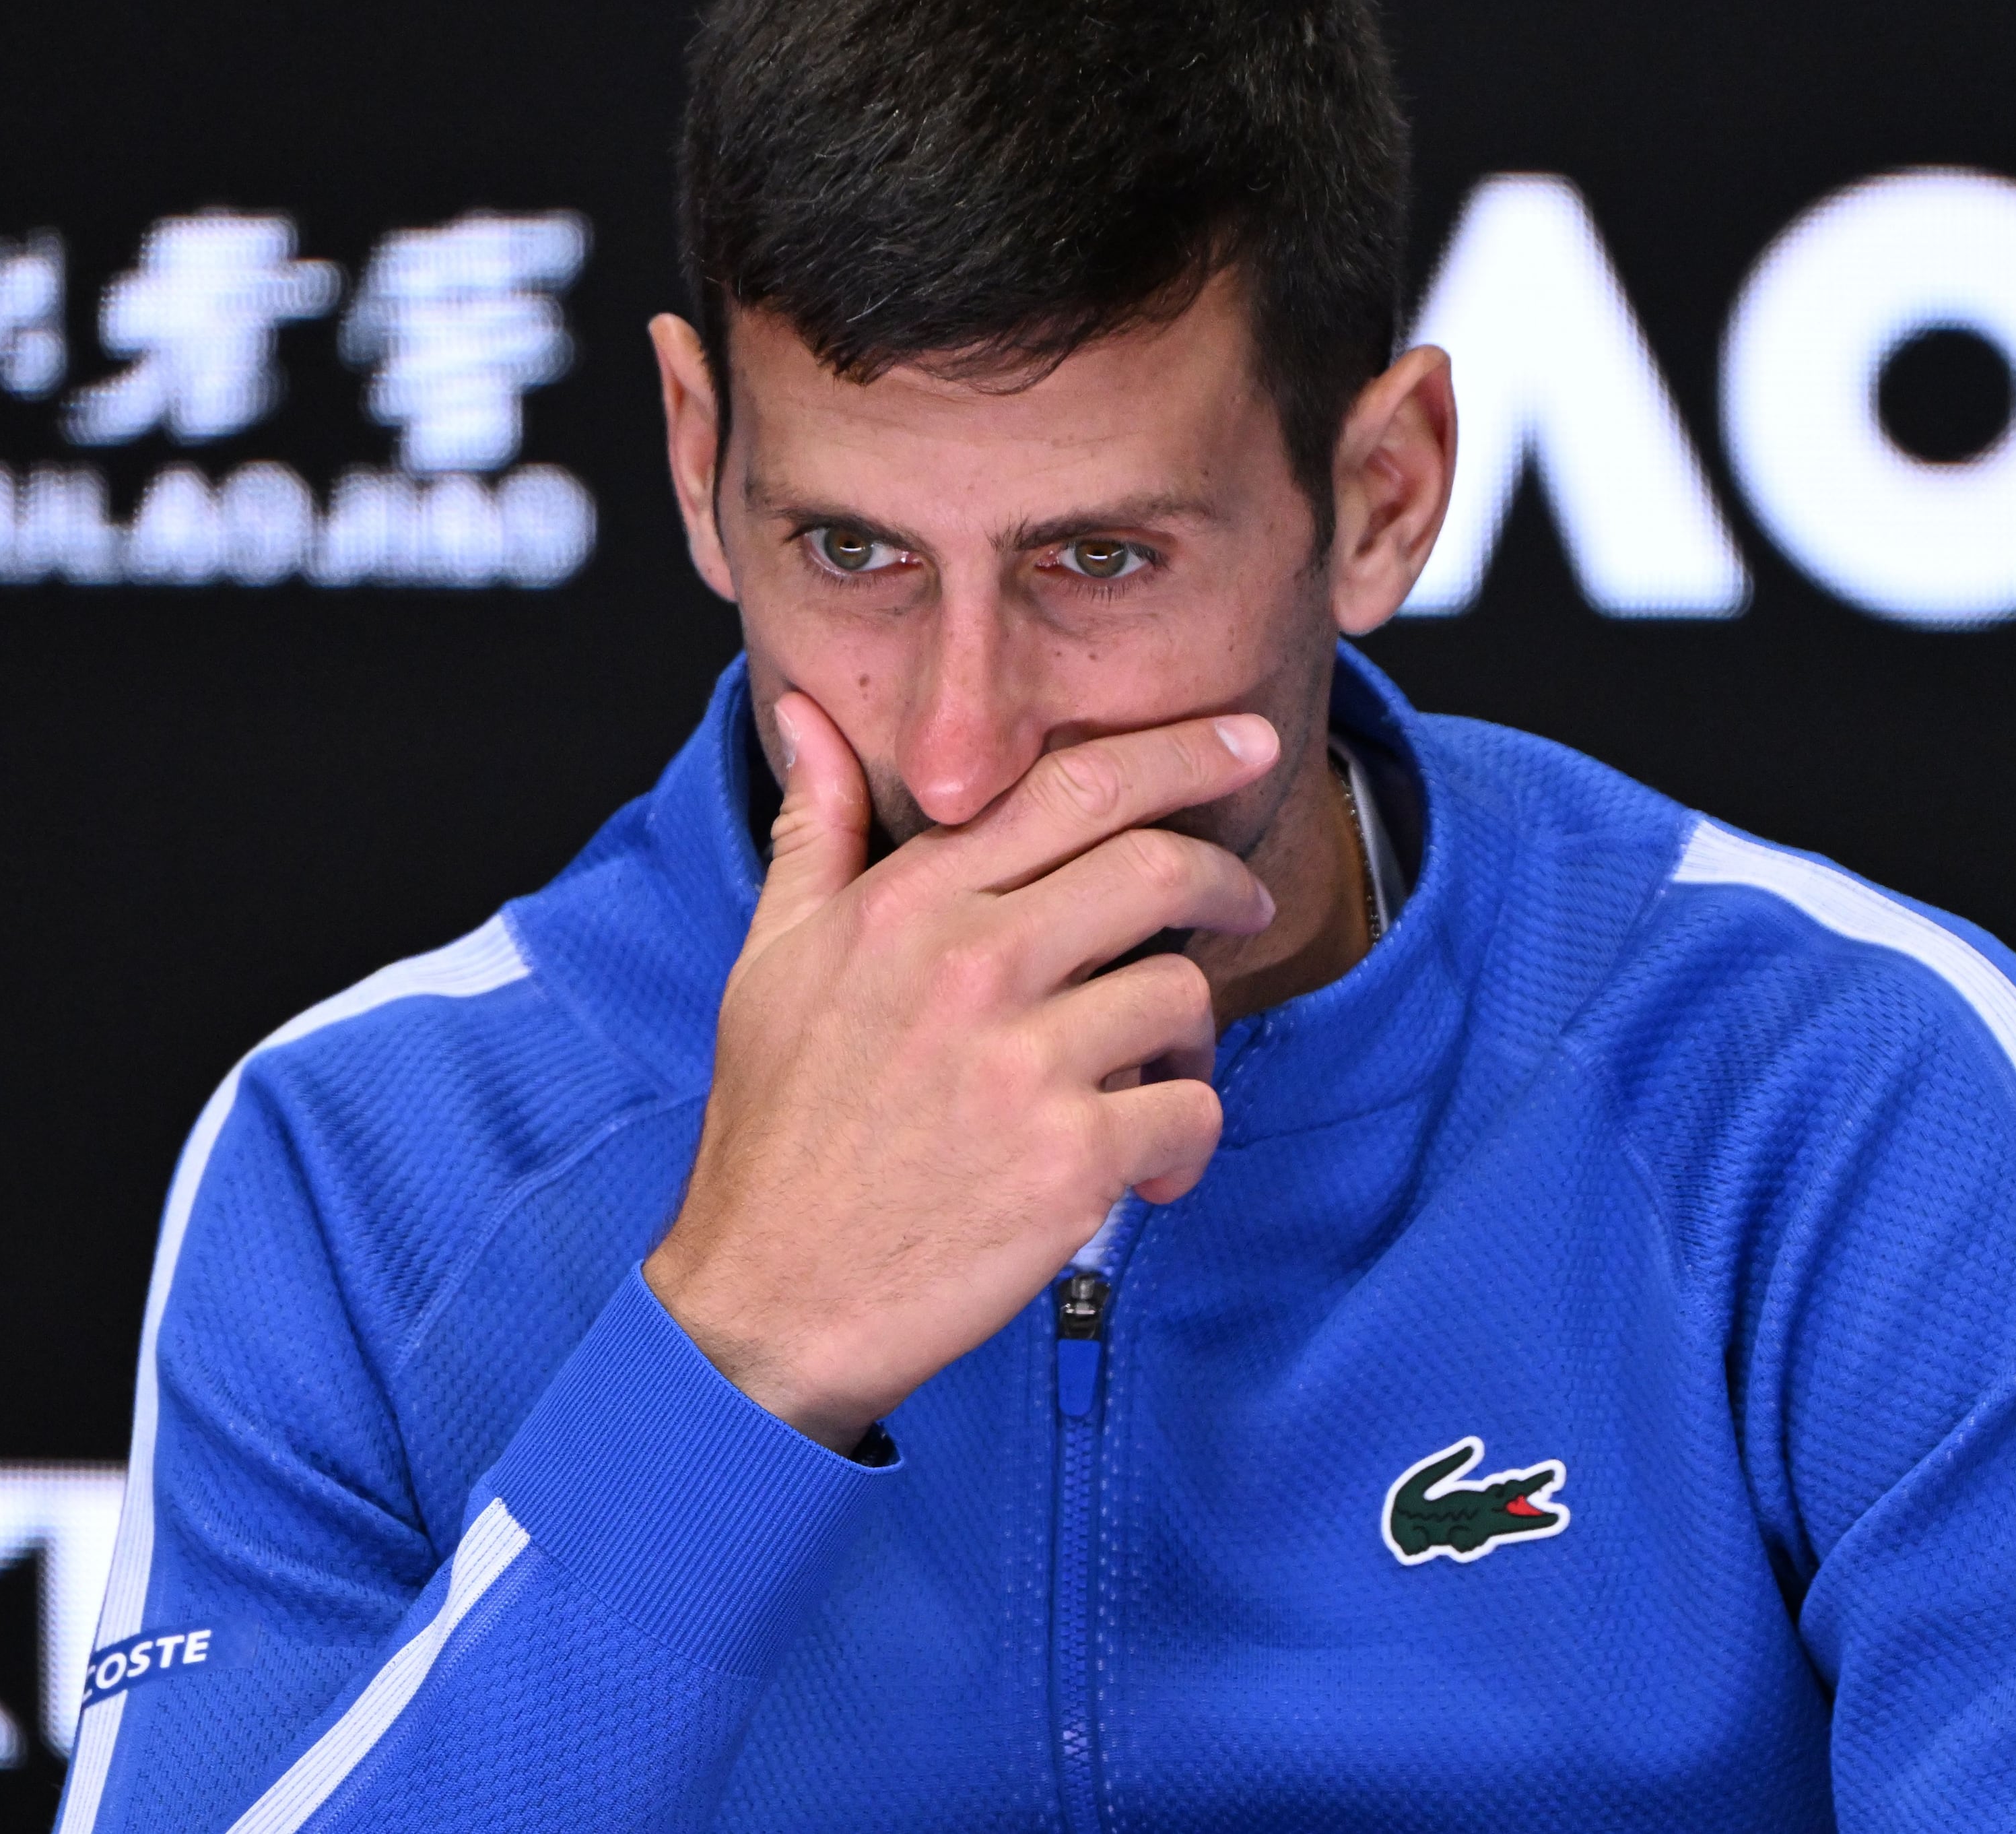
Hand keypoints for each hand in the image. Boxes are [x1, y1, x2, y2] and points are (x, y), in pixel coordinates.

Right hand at [643, 691, 1279, 1447]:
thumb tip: (809, 716)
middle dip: (1227, 876)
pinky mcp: (1070, 1160)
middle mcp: (970, 965)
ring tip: (1153, 1076)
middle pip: (1156, 866)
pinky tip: (1140, 1168)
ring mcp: (1023, 1062)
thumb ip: (815, 829)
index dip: (1179, 752)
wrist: (769, 1299)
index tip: (1240, 743)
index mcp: (906, 906)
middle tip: (1246, 901)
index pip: (1071, 787)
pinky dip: (1183, 1141)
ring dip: (1190, 1035)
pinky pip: (1190, 1113)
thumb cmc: (778, 1131)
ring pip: (1183, 992)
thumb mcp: (772, 958)